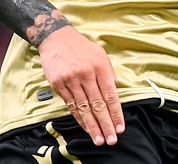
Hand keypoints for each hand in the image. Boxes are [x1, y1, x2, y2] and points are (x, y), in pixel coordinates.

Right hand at [38, 25, 124, 145]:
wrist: (57, 38)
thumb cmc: (82, 48)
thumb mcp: (101, 55)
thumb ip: (108, 74)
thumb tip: (114, 93)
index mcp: (100, 67)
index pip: (111, 95)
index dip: (116, 113)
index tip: (120, 127)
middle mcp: (87, 74)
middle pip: (98, 104)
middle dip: (105, 124)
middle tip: (111, 139)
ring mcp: (71, 80)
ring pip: (84, 108)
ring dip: (92, 126)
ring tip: (99, 139)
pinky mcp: (58, 85)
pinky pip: (71, 105)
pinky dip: (79, 118)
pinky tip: (85, 127)